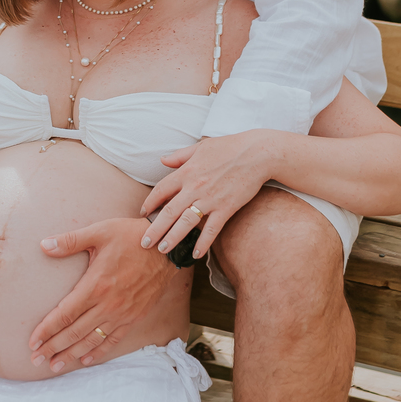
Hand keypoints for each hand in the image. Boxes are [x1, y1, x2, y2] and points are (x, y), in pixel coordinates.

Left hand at [28, 218, 171, 372]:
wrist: (167, 248)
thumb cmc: (131, 237)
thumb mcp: (99, 232)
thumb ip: (70, 241)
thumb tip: (44, 245)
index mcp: (96, 285)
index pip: (65, 314)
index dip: (47, 330)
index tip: (32, 342)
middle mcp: (108, 304)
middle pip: (74, 332)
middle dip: (53, 348)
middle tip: (36, 360)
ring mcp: (122, 314)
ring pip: (92, 340)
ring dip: (71, 355)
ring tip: (55, 366)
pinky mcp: (134, 317)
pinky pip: (113, 340)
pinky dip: (98, 351)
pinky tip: (86, 360)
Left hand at [140, 132, 275, 259]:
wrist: (257, 153)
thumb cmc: (230, 147)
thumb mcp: (200, 147)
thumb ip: (180, 156)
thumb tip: (162, 160)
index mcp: (186, 171)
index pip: (161, 190)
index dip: (149, 203)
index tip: (142, 214)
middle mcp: (194, 186)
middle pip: (169, 211)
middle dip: (155, 229)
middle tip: (145, 243)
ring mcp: (210, 199)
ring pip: (186, 222)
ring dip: (173, 238)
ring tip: (163, 250)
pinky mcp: (226, 208)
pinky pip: (211, 229)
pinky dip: (203, 243)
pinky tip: (195, 254)